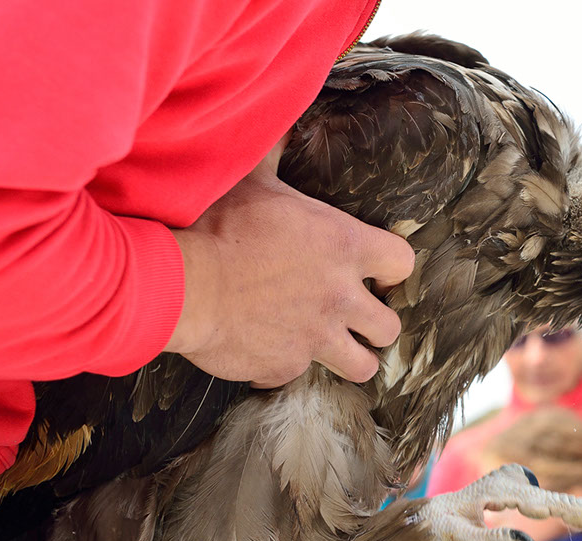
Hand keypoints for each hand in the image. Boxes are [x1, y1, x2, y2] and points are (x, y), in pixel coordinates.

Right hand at [166, 134, 414, 385]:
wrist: (179, 282)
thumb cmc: (217, 224)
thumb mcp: (253, 180)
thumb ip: (276, 157)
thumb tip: (280, 125)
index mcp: (345, 248)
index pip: (403, 262)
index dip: (393, 269)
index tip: (379, 273)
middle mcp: (341, 297)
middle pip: (390, 327)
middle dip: (377, 325)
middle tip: (356, 317)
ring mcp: (316, 338)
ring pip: (363, 366)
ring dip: (351, 358)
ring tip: (333, 348)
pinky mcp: (284, 367)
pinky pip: (295, 374)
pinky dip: (283, 365)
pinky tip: (266, 350)